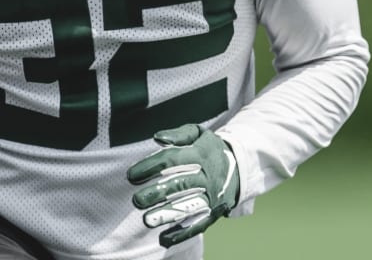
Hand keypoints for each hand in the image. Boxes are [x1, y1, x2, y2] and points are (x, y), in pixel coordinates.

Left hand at [126, 124, 239, 247]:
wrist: (242, 166)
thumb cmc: (210, 148)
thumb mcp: (199, 133)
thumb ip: (179, 134)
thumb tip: (157, 137)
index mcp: (201, 154)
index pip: (173, 160)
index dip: (150, 167)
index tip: (130, 176)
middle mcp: (208, 176)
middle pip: (181, 184)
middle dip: (157, 193)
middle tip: (136, 200)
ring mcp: (213, 196)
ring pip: (190, 206)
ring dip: (168, 214)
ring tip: (147, 220)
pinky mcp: (215, 212)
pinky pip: (199, 224)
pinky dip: (182, 233)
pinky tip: (164, 238)